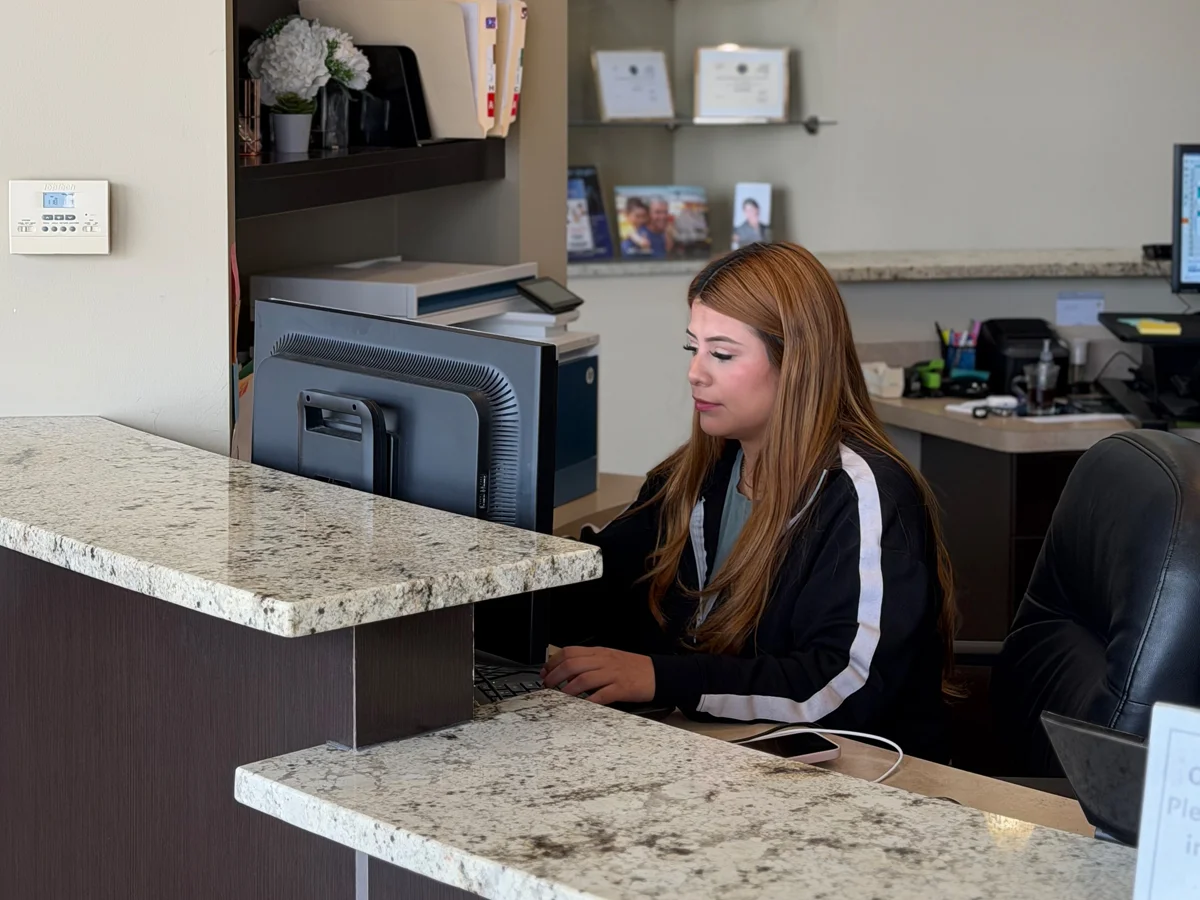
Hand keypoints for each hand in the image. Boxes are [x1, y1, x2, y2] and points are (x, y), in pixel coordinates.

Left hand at [540, 646, 654, 705]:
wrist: (659, 673)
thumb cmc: (633, 668)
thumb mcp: (610, 658)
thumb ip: (590, 662)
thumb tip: (567, 670)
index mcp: (600, 652)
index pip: (570, 651)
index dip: (553, 662)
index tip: (545, 672)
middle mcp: (604, 661)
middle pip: (573, 664)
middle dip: (555, 675)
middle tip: (547, 685)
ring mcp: (613, 674)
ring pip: (584, 678)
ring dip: (568, 689)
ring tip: (559, 696)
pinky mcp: (621, 688)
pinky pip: (601, 694)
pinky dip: (588, 701)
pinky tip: (580, 706)